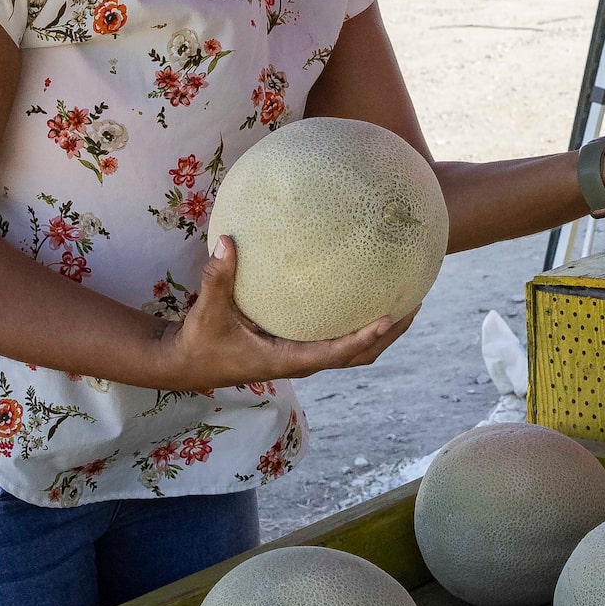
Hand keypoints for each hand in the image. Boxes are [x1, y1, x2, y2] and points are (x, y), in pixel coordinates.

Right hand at [141, 236, 412, 391]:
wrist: (188, 365)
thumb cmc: (200, 342)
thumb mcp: (206, 311)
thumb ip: (218, 278)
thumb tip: (228, 240)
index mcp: (287, 360)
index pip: (336, 353)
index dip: (364, 337)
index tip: (390, 318)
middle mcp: (301, 362)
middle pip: (360, 355)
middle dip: (390, 333)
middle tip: (416, 302)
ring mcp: (302, 357)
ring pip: (354, 352)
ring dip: (382, 332)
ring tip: (408, 299)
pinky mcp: (298, 349)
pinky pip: (339, 340)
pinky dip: (360, 326)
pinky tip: (366, 296)